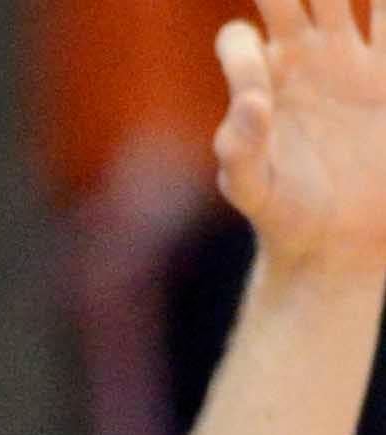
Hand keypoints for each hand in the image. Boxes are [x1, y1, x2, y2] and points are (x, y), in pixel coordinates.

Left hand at [218, 0, 385, 271]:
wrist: (341, 237)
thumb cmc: (285, 213)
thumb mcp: (252, 189)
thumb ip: (241, 148)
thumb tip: (253, 100)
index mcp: (263, 83)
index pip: (239, 38)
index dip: (239, 50)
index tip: (257, 86)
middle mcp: (307, 58)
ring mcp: (355, 61)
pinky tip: (385, 15)